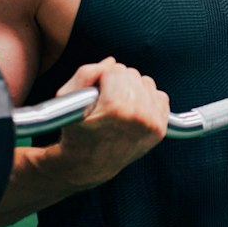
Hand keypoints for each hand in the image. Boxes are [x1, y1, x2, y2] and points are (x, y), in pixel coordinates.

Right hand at [52, 58, 169, 188]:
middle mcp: (139, 116)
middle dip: (117, 83)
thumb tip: (112, 62)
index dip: (101, 79)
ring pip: (146, 82)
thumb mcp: (66, 98)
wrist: (89, 165)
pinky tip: (133, 111)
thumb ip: (86, 73)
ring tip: (119, 106)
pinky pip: (160, 96)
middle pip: (132, 74)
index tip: (95, 94)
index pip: (115, 69)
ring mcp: (152, 123)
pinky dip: (148, 99)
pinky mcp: (161, 128)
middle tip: (106, 102)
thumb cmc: (76, 130)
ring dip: (133, 89)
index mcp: (116, 108)